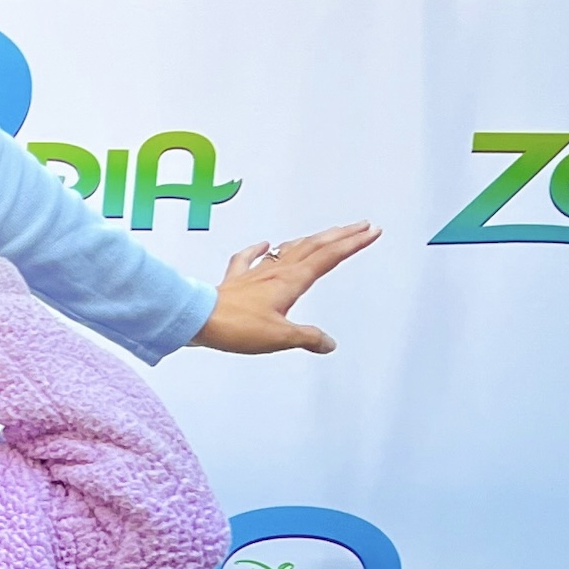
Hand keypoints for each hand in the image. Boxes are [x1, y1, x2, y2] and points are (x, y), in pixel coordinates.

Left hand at [190, 223, 380, 354]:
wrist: (196, 318)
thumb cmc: (235, 327)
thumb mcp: (280, 337)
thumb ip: (307, 338)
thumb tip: (328, 343)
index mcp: (290, 281)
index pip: (329, 257)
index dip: (352, 244)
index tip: (372, 232)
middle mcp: (274, 271)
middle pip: (313, 246)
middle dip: (340, 235)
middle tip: (361, 225)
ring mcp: (254, 273)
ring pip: (288, 249)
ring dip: (310, 240)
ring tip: (326, 234)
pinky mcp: (236, 281)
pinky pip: (249, 258)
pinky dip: (260, 249)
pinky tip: (264, 243)